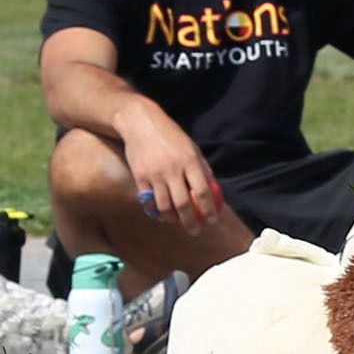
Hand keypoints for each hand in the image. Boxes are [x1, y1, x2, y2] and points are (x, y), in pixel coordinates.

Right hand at [117, 107, 223, 230]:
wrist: (140, 123)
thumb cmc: (170, 135)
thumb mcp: (191, 147)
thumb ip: (202, 168)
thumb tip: (214, 190)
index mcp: (189, 160)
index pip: (202, 191)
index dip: (208, 209)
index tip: (212, 221)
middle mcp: (172, 168)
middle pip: (183, 204)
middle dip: (191, 222)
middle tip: (195, 231)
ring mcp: (154, 174)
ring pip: (164, 206)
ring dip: (172, 219)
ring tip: (177, 222)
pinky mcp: (139, 176)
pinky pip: (148, 201)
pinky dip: (155, 211)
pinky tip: (161, 213)